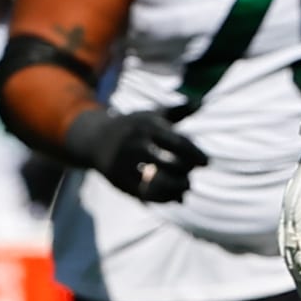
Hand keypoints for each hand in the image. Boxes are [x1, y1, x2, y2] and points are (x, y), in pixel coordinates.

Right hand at [63, 108, 207, 202]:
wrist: (95, 140)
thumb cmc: (132, 126)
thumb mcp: (150, 114)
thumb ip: (177, 110)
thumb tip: (201, 102)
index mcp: (146, 127)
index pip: (176, 142)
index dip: (194, 154)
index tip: (206, 162)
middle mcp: (134, 144)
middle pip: (168, 163)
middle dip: (184, 171)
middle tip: (190, 174)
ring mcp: (125, 164)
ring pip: (156, 182)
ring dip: (175, 188)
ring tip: (184, 188)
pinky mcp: (118, 181)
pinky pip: (144, 194)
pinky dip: (162, 198)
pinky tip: (172, 197)